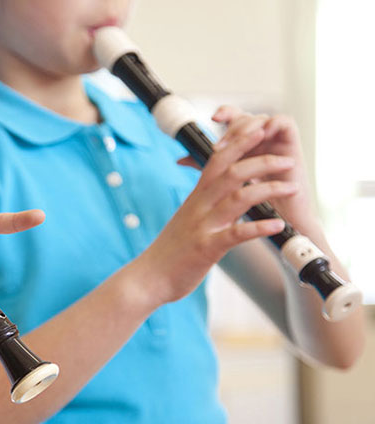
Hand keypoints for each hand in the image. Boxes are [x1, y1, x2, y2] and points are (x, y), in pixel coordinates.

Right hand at [138, 127, 298, 304]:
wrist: (148, 277)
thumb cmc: (170, 250)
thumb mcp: (187, 218)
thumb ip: (204, 202)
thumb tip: (222, 191)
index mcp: (196, 197)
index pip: (218, 160)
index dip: (240, 142)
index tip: (260, 128)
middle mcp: (199, 206)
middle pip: (232, 172)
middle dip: (262, 161)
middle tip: (287, 159)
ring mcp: (202, 226)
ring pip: (238, 198)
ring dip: (268, 188)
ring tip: (292, 186)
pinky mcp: (206, 249)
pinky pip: (236, 235)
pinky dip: (259, 228)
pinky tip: (278, 225)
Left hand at [208, 106, 315, 230]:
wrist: (277, 221)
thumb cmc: (253, 203)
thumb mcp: (225, 182)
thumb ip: (207, 167)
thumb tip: (180, 159)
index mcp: (245, 145)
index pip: (235, 118)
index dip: (226, 112)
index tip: (213, 118)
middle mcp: (260, 140)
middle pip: (246, 117)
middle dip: (231, 127)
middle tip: (219, 146)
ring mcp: (276, 142)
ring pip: (262, 118)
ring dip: (246, 128)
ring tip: (236, 145)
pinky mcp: (292, 146)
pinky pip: (285, 123)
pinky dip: (272, 124)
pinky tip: (261, 135)